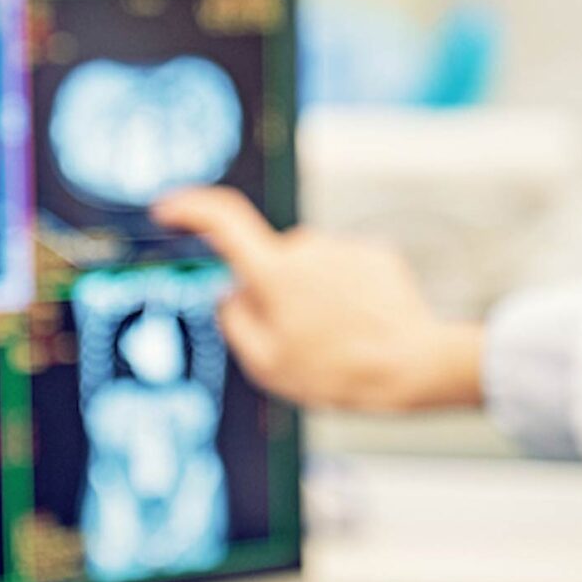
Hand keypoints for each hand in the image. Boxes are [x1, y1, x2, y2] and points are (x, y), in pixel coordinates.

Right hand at [153, 187, 484, 412]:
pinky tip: (362, 327)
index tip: (167, 209)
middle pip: (271, 262)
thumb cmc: (337, 372)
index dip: (189, 208)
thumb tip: (228, 294)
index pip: (222, 219)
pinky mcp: (374, 253)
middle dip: (273, 293)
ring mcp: (343, 247)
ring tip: (339, 341)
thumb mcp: (268, 365)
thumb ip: (235, 323)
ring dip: (313, 297)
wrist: (413, 364)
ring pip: (310, 269)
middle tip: (297, 342)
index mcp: (274, 273)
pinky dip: (344, 295)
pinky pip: (343, 270)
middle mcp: (306, 247)